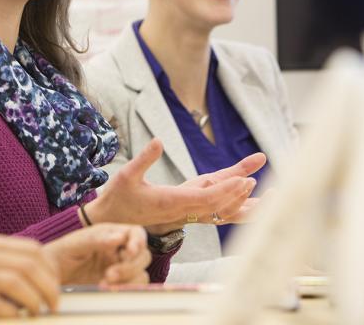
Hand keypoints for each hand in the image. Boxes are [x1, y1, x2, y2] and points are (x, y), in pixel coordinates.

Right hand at [0, 234, 58, 317]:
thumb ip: (7, 262)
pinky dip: (11, 313)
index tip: (56, 285)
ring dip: (33, 301)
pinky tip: (15, 318)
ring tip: (37, 312)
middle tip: (54, 303)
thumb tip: (44, 276)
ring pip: (14, 283)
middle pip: (27, 266)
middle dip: (48, 287)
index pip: (31, 249)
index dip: (50, 269)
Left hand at [44, 224, 150, 285]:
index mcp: (112, 234)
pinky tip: (107, 289)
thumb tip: (119, 237)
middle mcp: (120, 250)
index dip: (139, 241)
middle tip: (110, 274)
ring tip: (105, 284)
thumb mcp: (77, 243)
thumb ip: (97, 239)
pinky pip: (132, 287)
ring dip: (128, 279)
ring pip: (140, 273)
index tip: (129, 252)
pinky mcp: (117, 284)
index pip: (136, 233)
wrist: (53, 273)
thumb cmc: (63, 252)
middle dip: (130, 266)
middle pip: (142, 256)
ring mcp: (120, 268)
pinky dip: (125, 289)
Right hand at [85, 139, 262, 233]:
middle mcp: (180, 211)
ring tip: (251, 186)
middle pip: (216, 207)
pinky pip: (207, 212)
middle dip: (236, 194)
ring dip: (235, 202)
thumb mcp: (126, 175)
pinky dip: (224, 204)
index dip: (226, 190)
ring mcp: (181, 214)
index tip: (242, 179)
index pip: (204, 198)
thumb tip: (158, 141)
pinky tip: (233, 195)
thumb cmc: (117, 198)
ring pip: (215, 212)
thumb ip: (144, 159)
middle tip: (253, 180)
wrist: (110, 222)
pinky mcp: (180, 213)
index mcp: (170, 202)